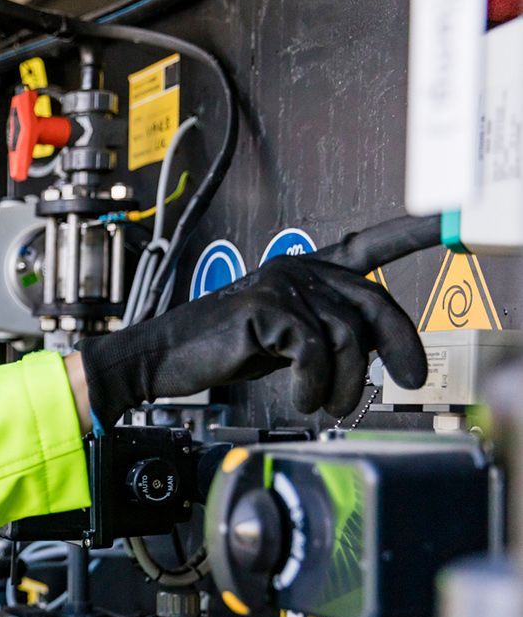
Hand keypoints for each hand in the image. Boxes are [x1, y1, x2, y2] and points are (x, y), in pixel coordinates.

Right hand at [77, 217, 435, 424]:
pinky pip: (316, 353)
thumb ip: (327, 334)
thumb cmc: (219, 351)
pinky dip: (312, 386)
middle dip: (399, 348)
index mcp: (304, 272)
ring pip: (348, 337)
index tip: (455, 215)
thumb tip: (373, 350)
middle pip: (374, 303)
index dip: (413, 231)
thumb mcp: (283, 342)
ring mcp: (281, 285)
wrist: (161, 358)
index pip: (368, 244)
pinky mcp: (265, 308)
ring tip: (323, 402)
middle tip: (407, 380)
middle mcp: (297, 269)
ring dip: (344, 384)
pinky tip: (298, 396)